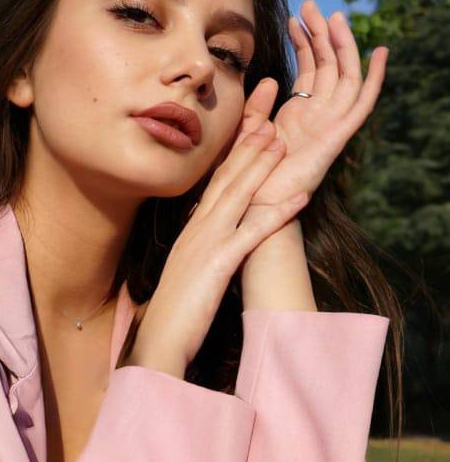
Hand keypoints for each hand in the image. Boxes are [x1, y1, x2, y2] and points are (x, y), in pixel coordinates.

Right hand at [130, 121, 306, 373]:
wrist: (160, 341)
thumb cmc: (175, 315)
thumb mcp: (187, 275)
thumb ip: (198, 254)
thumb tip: (208, 245)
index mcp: (190, 232)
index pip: (213, 185)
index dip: (232, 156)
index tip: (248, 132)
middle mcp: (196, 230)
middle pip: (225, 179)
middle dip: (247, 147)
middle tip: (269, 119)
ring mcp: (206, 243)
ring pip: (238, 195)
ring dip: (262, 165)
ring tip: (283, 140)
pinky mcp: (218, 263)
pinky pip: (254, 231)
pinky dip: (279, 210)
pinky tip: (302, 196)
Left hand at [232, 0, 388, 205]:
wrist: (253, 209)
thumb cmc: (247, 178)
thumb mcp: (248, 132)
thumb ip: (257, 107)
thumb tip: (269, 79)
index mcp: (298, 116)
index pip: (308, 70)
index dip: (304, 43)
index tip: (294, 17)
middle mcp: (317, 117)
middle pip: (327, 67)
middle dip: (321, 34)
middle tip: (312, 5)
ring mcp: (330, 126)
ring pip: (344, 76)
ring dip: (342, 45)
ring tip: (334, 16)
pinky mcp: (338, 138)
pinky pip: (362, 104)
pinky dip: (374, 78)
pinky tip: (380, 52)